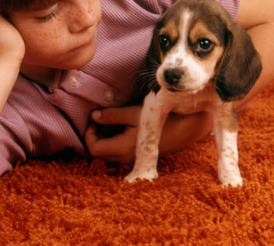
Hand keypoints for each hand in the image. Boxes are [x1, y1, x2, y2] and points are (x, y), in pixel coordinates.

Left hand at [85, 105, 213, 163]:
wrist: (185, 128)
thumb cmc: (161, 118)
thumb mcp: (135, 113)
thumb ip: (112, 116)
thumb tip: (93, 116)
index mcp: (123, 148)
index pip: (93, 148)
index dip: (88, 134)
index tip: (94, 119)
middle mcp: (126, 158)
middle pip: (99, 153)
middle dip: (95, 136)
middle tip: (101, 119)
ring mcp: (133, 159)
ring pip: (108, 154)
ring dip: (105, 139)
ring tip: (112, 122)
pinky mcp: (139, 156)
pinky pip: (118, 153)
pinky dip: (114, 141)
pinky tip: (122, 128)